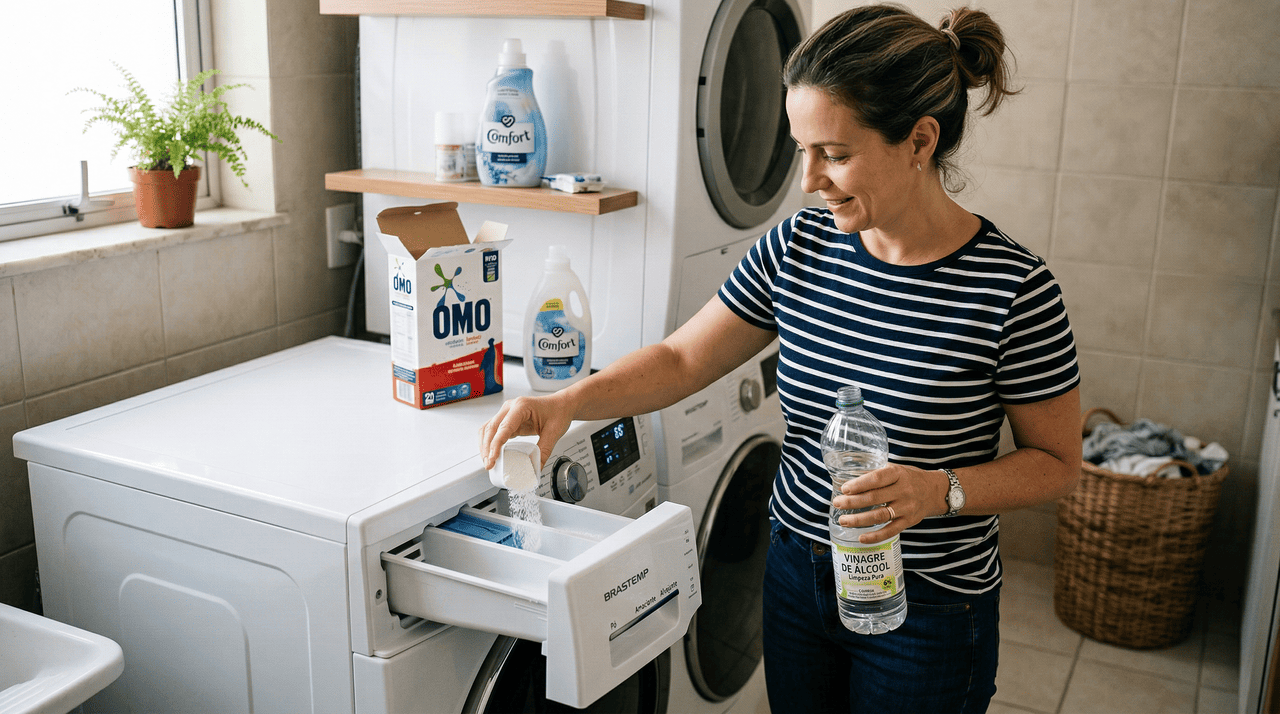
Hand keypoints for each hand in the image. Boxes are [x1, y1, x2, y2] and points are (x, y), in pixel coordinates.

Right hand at [478, 393, 574, 470]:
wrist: (561, 405)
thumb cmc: (558, 411)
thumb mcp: (554, 432)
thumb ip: (544, 450)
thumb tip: (536, 467)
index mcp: (522, 406)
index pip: (504, 426)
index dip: (496, 444)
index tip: (493, 458)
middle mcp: (511, 407)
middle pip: (491, 428)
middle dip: (487, 448)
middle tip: (489, 464)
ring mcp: (507, 412)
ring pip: (488, 428)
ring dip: (485, 445)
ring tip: (488, 461)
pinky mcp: (507, 420)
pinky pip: (493, 431)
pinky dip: (489, 442)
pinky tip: (491, 454)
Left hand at [832, 463, 946, 543]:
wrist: (935, 491)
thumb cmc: (909, 478)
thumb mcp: (896, 469)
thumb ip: (877, 474)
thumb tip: (849, 480)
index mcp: (898, 474)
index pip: (877, 478)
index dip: (859, 484)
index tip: (844, 488)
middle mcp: (904, 491)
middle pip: (875, 498)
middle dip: (853, 502)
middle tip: (837, 503)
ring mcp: (907, 508)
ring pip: (880, 516)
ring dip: (859, 520)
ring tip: (843, 520)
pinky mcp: (909, 522)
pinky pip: (890, 531)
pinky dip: (875, 536)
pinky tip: (861, 537)